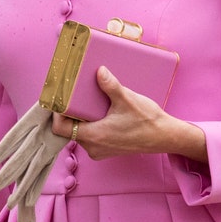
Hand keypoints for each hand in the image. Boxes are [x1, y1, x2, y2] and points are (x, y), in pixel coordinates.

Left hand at [58, 66, 207, 164]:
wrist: (165, 137)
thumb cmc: (147, 121)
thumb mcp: (127, 99)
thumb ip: (110, 86)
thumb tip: (99, 71)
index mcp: (94, 136)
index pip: (60, 128)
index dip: (56, 113)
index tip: (58, 99)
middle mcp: (93, 147)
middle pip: (68, 129)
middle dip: (69, 113)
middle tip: (72, 95)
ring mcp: (99, 151)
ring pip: (78, 133)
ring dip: (80, 118)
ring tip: (85, 102)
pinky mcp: (105, 150)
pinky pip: (89, 137)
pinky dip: (89, 125)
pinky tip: (97, 112)